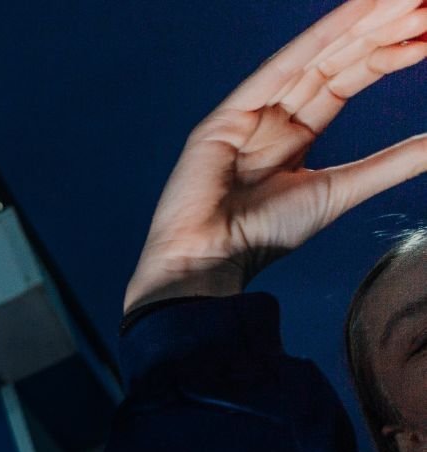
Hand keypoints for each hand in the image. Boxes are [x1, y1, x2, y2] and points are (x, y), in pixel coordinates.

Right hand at [125, 0, 426, 309]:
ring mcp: (248, 113)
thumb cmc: (263, 236)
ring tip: (398, 1)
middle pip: (334, 61)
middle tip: (421, 3)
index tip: (426, 34)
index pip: (348, 78)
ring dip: (356, 26)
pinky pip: (277, 71)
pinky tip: (351, 16)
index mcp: (295, 135)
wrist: (211, 259)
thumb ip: (392, 163)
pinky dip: (314, 41)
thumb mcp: (341, 191)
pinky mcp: (225, 117)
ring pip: (311, 58)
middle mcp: (272, 116)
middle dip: (379, 30)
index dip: (389, 54)